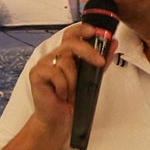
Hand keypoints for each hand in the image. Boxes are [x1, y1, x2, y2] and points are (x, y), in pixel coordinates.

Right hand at [25, 23, 111, 137]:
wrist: (58, 119)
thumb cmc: (72, 100)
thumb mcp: (91, 79)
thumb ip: (101, 61)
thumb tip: (113, 43)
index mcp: (66, 55)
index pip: (72, 34)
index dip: (82, 29)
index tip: (95, 31)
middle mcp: (54, 56)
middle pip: (71, 43)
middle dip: (88, 51)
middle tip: (99, 62)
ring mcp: (44, 64)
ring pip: (66, 62)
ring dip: (74, 80)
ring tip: (71, 92)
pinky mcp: (36, 73)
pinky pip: (56, 74)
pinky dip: (63, 87)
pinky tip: (61, 94)